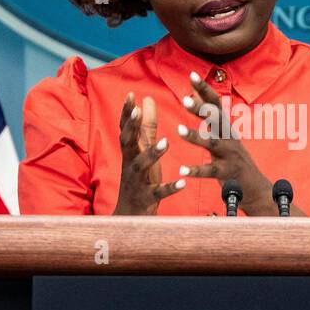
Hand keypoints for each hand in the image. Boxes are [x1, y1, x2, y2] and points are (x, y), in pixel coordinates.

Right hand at [112, 91, 185, 214]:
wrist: (130, 214)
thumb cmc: (139, 177)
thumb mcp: (142, 151)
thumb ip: (146, 127)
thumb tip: (146, 100)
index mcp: (131, 152)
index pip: (126, 130)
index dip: (127, 113)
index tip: (131, 95)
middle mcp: (130, 164)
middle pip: (128, 144)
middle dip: (131, 128)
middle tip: (138, 112)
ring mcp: (137, 182)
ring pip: (142, 166)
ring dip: (152, 154)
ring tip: (166, 142)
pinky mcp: (147, 198)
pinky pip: (159, 192)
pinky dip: (170, 187)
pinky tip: (183, 182)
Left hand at [176, 71, 288, 216]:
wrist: (254, 186)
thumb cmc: (233, 157)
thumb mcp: (222, 133)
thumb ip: (208, 115)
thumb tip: (194, 92)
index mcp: (226, 127)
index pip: (215, 104)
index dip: (204, 89)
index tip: (191, 74)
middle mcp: (229, 137)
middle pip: (215, 119)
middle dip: (201, 109)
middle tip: (185, 99)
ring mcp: (229, 155)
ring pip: (211, 143)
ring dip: (195, 136)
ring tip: (178, 130)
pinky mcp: (227, 173)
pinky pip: (210, 171)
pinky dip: (196, 170)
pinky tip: (183, 170)